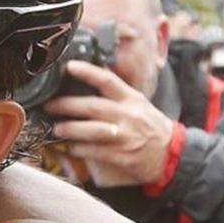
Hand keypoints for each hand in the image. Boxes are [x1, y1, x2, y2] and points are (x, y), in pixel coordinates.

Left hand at [44, 61, 175, 186]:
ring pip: (91, 130)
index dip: (88, 72)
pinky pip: (94, 151)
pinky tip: (70, 147)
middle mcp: (128, 115)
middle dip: (66, 105)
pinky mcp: (121, 156)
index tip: (69, 66)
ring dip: (70, 129)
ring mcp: (125, 136)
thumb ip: (117, 95)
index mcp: (132, 99)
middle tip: (49, 105)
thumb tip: (89, 82)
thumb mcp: (139, 105)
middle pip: (92, 106)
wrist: (174, 154)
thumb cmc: (152, 127)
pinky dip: (78, 149)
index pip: (108, 81)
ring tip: (56, 128)